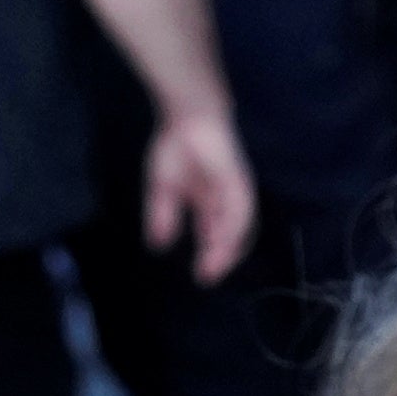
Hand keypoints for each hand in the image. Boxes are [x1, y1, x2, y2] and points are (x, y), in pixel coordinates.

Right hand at [142, 103, 255, 285]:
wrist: (186, 118)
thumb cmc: (176, 147)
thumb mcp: (163, 189)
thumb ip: (163, 216)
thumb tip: (157, 245)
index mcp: (211, 203)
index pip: (217, 236)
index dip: (211, 256)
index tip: (201, 277)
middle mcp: (227, 200)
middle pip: (231, 236)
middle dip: (221, 258)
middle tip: (207, 278)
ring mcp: (234, 190)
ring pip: (238, 225)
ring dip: (227, 247)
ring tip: (215, 266)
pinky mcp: (237, 179)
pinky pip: (239, 207)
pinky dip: (231, 225)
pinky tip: (220, 239)